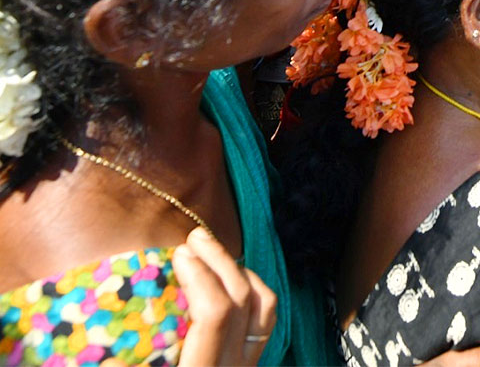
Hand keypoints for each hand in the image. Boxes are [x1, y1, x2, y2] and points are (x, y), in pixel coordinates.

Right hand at [174, 227, 276, 366]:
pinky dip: (253, 288)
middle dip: (219, 261)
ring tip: (211, 251)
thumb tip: (101, 351)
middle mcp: (236, 365)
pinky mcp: (252, 361)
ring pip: (263, 304)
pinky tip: (232, 276)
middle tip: (195, 237)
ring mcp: (250, 363)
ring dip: (237, 270)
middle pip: (243, 299)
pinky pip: (267, 317)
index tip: (180, 254)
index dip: (200, 278)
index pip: (216, 313)